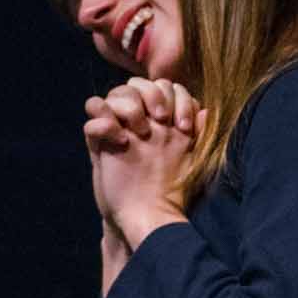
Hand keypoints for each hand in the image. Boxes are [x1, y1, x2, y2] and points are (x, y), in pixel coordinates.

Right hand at [85, 79, 205, 244]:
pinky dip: (103, 124)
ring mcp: (117, 129)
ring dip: (129, 106)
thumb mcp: (192, 159)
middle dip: (151, 95)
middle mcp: (138, 119)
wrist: (147, 214)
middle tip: (161, 119)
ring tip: (139, 131)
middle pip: (137, 83)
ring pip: (114, 94)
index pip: (165, 87)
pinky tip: (120, 141)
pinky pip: (91, 120)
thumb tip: (205, 111)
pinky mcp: (98, 145)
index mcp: (161, 119)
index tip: (184, 126)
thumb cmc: (172, 187)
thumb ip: (198, 133)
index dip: (177, 98)